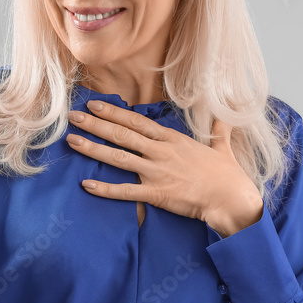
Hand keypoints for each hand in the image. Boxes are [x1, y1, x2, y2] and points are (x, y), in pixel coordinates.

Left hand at [65, 101, 263, 236]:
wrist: (231, 198)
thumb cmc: (227, 174)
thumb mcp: (222, 145)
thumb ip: (219, 128)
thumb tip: (227, 114)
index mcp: (172, 139)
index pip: (137, 121)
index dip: (114, 112)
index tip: (95, 104)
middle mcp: (161, 152)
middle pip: (121, 134)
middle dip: (95, 124)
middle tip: (72, 116)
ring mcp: (157, 172)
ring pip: (118, 158)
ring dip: (93, 149)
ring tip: (72, 141)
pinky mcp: (156, 194)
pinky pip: (125, 191)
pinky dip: (105, 188)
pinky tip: (86, 184)